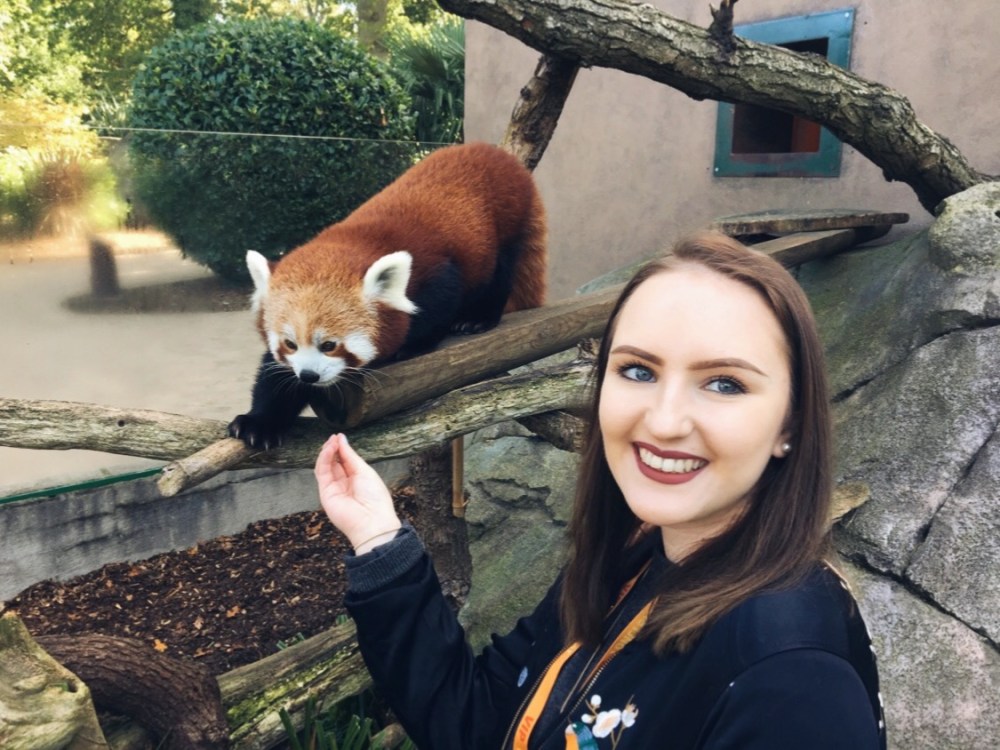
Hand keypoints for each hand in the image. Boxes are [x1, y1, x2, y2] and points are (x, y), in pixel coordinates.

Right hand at [314, 433, 400, 553]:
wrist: (371, 521)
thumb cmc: (375, 498)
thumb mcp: (365, 471)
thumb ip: (350, 456)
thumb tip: (342, 440)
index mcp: (357, 478)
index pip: (346, 460)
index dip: (342, 448)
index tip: (339, 437)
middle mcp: (344, 483)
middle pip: (334, 462)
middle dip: (333, 449)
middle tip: (334, 438)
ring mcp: (334, 488)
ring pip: (325, 466)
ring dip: (327, 452)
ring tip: (331, 442)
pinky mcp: (325, 492)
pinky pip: (322, 473)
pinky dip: (323, 460)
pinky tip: (328, 450)